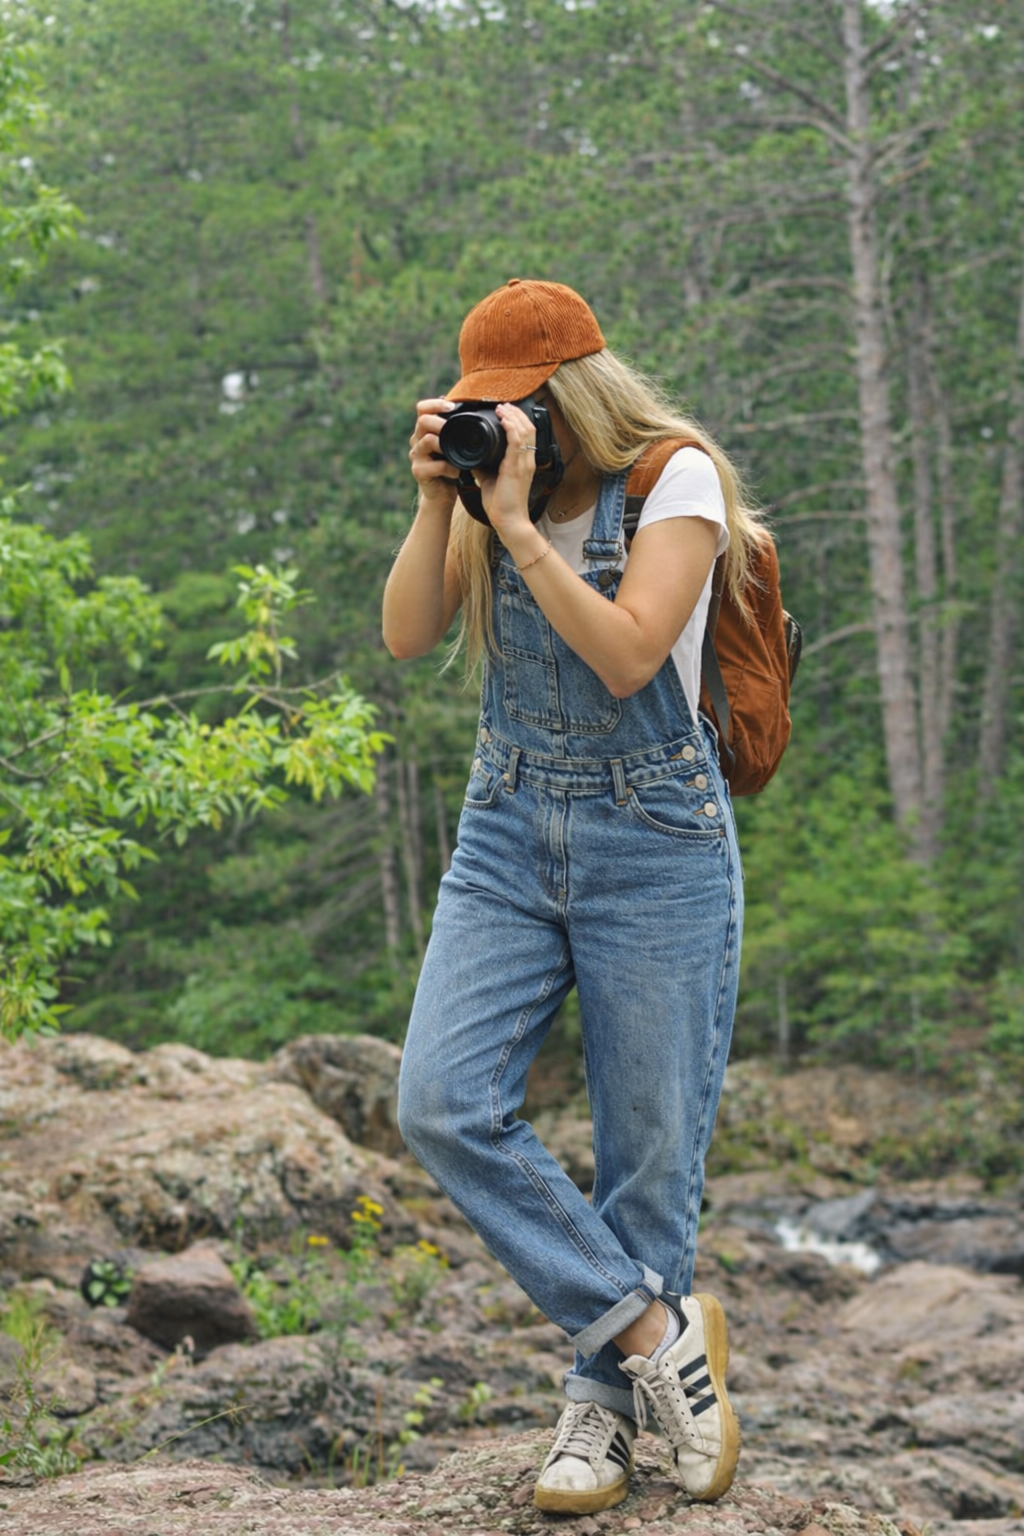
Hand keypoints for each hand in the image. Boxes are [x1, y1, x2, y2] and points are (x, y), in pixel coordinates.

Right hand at [409, 398, 459, 508]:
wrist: (441, 495)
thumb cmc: (449, 468)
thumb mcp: (453, 447)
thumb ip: (455, 432)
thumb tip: (474, 411)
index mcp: (424, 431)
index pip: (422, 408)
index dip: (435, 403)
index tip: (452, 406)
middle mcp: (417, 440)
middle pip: (423, 421)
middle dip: (441, 422)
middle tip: (455, 429)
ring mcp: (416, 456)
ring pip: (427, 440)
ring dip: (445, 444)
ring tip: (457, 451)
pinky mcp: (419, 472)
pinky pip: (436, 465)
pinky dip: (450, 468)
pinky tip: (457, 471)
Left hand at [473, 402, 536, 546]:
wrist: (508, 522)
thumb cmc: (501, 505)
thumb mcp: (490, 480)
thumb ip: (483, 467)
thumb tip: (472, 457)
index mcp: (523, 463)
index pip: (527, 434)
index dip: (518, 420)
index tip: (504, 412)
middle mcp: (527, 460)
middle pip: (529, 427)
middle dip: (516, 413)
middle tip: (503, 405)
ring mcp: (524, 463)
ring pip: (525, 430)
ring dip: (513, 416)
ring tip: (502, 407)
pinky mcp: (517, 467)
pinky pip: (517, 440)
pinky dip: (510, 426)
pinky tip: (502, 418)